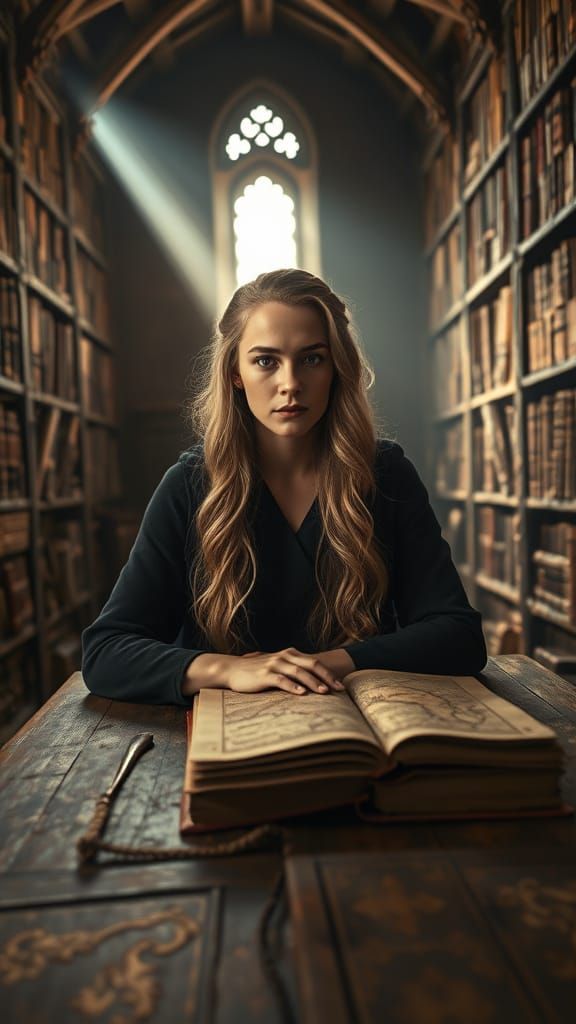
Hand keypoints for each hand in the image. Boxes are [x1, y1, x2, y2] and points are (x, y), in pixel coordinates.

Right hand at [225, 647, 345, 695]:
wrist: (232, 669)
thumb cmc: (257, 672)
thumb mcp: (277, 667)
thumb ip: (293, 671)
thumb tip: (313, 684)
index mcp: (290, 654)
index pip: (315, 662)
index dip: (329, 673)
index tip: (341, 686)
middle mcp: (284, 656)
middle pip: (311, 665)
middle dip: (327, 677)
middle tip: (339, 690)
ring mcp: (274, 664)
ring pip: (298, 672)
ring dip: (313, 682)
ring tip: (324, 692)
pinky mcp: (264, 674)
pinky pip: (281, 680)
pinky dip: (293, 687)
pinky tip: (302, 694)